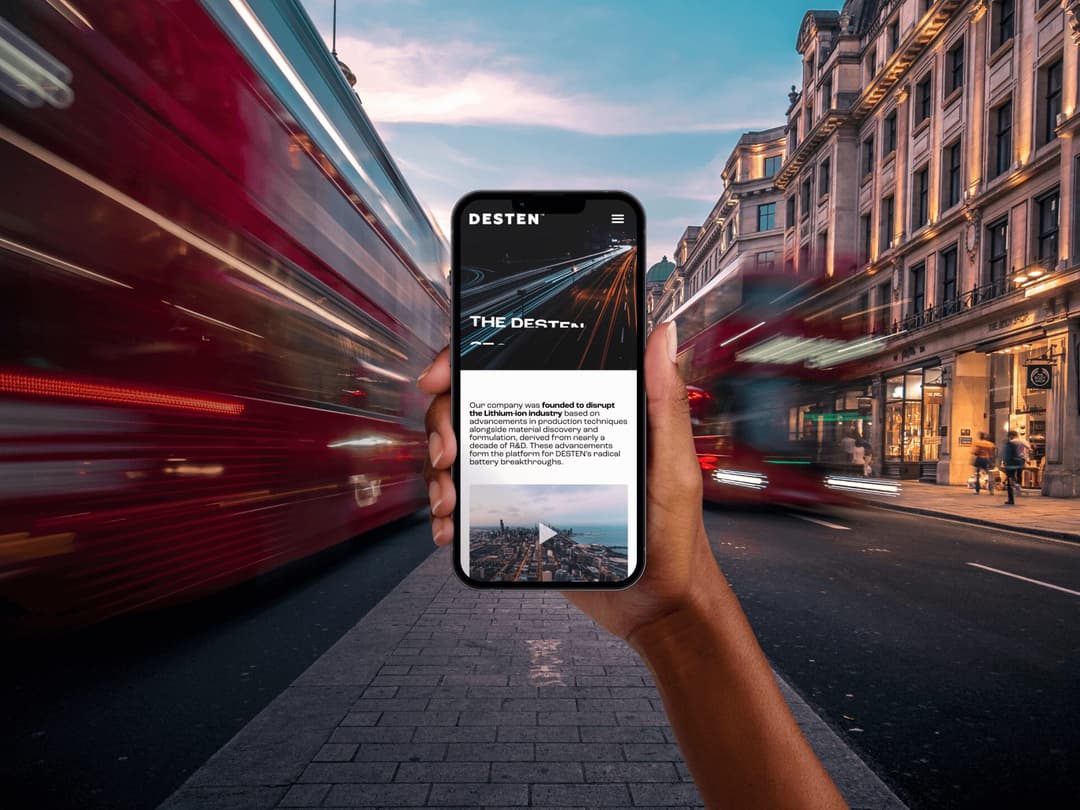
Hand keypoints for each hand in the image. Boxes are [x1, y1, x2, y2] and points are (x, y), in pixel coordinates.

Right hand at [417, 322, 724, 645]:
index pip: (522, 365)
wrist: (657, 606)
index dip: (471, 359)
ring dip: (440, 470)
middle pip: (477, 404)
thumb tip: (661, 336)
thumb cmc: (675, 536)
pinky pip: (471, 498)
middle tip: (447, 452)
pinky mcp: (520, 510)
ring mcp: (532, 472)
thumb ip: (665, 404)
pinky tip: (449, 525)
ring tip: (449, 500)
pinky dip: (449, 509)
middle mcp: (553, 435)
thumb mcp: (673, 468)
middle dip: (444, 422)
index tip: (442, 376)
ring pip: (464, 451)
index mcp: (585, 410)